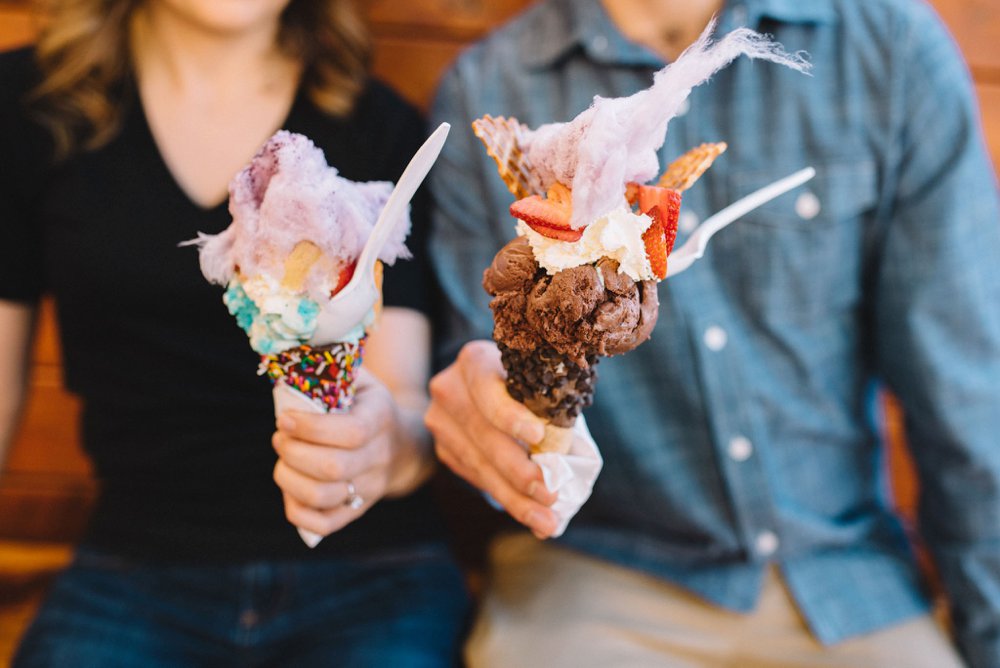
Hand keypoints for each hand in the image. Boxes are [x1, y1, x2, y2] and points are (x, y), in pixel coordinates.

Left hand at [272, 368, 430, 537]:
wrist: (403, 444)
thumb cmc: (366, 404)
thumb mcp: (359, 379)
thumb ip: (330, 371)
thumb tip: (289, 366)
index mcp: (381, 419)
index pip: (351, 432)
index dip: (312, 428)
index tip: (284, 419)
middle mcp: (379, 457)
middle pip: (333, 468)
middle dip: (294, 452)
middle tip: (279, 438)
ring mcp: (370, 488)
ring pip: (324, 497)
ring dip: (289, 480)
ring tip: (282, 461)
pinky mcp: (357, 510)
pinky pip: (324, 524)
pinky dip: (297, 510)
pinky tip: (290, 487)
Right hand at [425, 340, 558, 537]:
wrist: (474, 385)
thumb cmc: (521, 380)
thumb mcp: (532, 379)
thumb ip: (546, 405)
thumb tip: (571, 456)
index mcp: (474, 361)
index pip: (487, 389)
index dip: (510, 414)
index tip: (538, 436)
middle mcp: (449, 389)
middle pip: (483, 435)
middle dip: (519, 471)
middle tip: (550, 495)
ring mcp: (441, 421)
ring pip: (479, 465)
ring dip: (514, 497)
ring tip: (545, 521)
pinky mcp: (443, 449)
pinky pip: (475, 477)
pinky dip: (504, 497)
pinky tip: (529, 514)